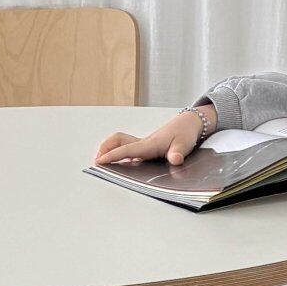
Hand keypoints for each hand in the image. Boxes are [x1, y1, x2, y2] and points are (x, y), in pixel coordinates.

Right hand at [93, 107, 210, 166]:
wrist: (189, 123)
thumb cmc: (185, 133)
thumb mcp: (185, 144)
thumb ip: (179, 153)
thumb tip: (175, 159)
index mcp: (150, 144)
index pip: (127, 150)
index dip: (113, 155)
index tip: (100, 161)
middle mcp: (143, 143)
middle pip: (118, 141)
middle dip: (105, 149)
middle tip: (97, 162)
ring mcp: (143, 144)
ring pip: (120, 142)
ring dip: (109, 148)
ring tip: (102, 160)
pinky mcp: (146, 146)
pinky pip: (127, 147)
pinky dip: (118, 151)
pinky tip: (118, 161)